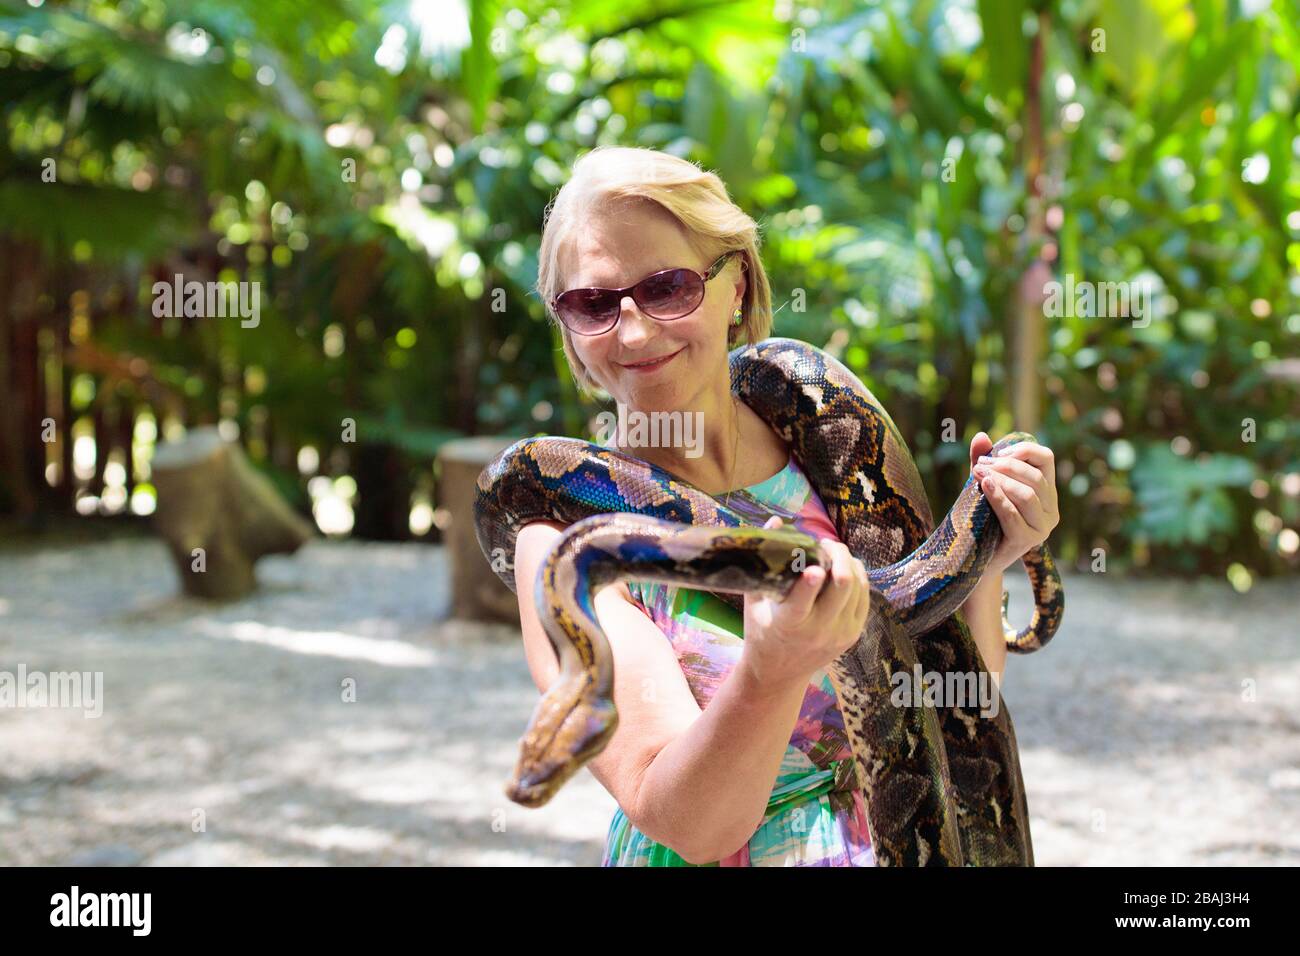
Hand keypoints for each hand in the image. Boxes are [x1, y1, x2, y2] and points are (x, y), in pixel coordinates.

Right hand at [739, 516, 871, 687]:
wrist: (779, 674)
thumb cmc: (761, 630)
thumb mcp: (755, 600)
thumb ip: (764, 562)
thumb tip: (775, 521)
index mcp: (788, 624)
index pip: (802, 603)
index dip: (810, 583)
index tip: (813, 567)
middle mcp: (818, 630)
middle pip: (842, 584)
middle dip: (838, 554)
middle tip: (825, 543)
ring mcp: (840, 633)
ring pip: (858, 586)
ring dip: (849, 562)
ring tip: (834, 551)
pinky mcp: (853, 634)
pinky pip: (865, 597)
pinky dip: (858, 576)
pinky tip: (847, 566)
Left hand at [968, 432, 1059, 574]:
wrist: (976, 558)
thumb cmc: (983, 518)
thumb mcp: (984, 486)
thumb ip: (983, 462)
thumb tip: (980, 436)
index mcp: (1047, 491)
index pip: (1047, 458)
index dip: (1024, 449)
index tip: (998, 452)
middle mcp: (1051, 509)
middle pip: (1035, 477)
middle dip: (1005, 466)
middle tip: (979, 465)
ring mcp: (1042, 527)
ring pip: (1028, 494)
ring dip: (1001, 481)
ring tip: (978, 474)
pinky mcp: (1027, 541)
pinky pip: (1013, 514)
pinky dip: (998, 498)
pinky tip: (984, 486)